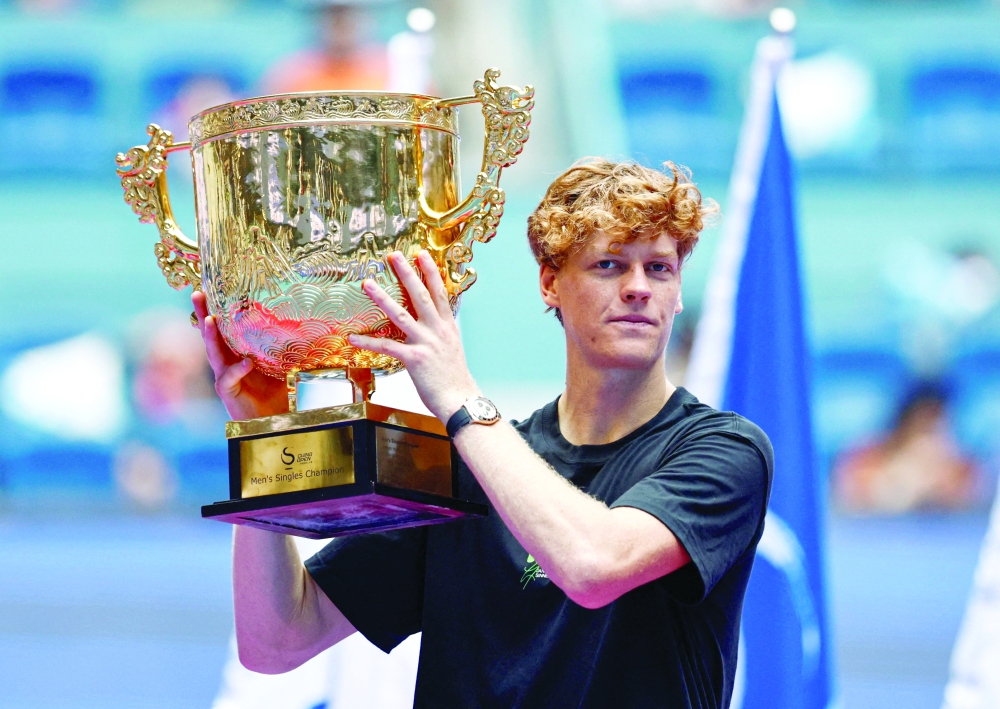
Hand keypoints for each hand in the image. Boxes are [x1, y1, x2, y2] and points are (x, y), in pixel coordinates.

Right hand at [192, 291, 288, 420]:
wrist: (274, 419)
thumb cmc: (277, 392)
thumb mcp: (283, 363)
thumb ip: (284, 346)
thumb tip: (303, 323)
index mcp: (237, 352)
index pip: (225, 327)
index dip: (216, 309)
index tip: (210, 288)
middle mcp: (227, 361)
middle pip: (212, 335)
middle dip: (203, 314)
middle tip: (198, 294)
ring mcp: (225, 376)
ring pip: (214, 353)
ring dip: (211, 336)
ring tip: (209, 320)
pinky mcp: (227, 391)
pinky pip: (229, 377)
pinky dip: (237, 369)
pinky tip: (245, 362)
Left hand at [348, 251, 479, 421]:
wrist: (460, 399)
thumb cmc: (454, 378)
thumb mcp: (452, 348)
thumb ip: (442, 333)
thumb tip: (434, 324)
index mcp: (447, 327)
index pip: (440, 292)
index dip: (431, 272)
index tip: (422, 254)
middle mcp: (437, 330)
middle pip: (421, 295)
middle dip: (407, 273)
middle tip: (395, 256)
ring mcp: (426, 343)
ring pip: (401, 314)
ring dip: (382, 297)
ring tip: (368, 283)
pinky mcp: (414, 359)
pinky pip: (387, 347)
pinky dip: (369, 342)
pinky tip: (354, 337)